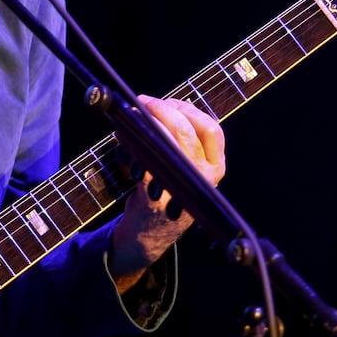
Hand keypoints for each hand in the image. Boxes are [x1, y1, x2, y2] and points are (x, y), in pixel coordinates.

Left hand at [109, 95, 226, 288]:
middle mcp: (204, 178)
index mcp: (215, 168)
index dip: (190, 110)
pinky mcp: (155, 197)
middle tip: (143, 101)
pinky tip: (122, 135)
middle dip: (162, 109)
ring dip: (145, 122)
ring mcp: (181, 189)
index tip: (170, 101)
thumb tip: (155, 105)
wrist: (151, 235)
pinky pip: (143, 159)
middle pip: (186, 131)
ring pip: (165, 142)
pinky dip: (129, 142)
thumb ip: (180, 141)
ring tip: (131, 115)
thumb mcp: (185, 169)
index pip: (212, 130)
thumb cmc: (166, 193)